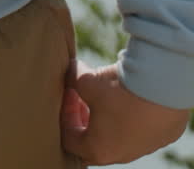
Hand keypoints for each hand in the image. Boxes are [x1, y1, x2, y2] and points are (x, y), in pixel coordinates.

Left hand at [60, 59, 189, 164]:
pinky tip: (131, 97)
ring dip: (107, 120)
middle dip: (83, 121)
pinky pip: (140, 130)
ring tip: (107, 95)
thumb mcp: (86, 80)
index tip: (69, 93)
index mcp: (97, 148)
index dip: (65, 113)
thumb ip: (72, 79)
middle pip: (92, 143)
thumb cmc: (120, 90)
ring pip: (117, 138)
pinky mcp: (159, 138)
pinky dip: (131, 117)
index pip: (69, 138)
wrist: (163, 88)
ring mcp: (142, 148)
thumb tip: (70, 73)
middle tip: (82, 99)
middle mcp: (120, 155)